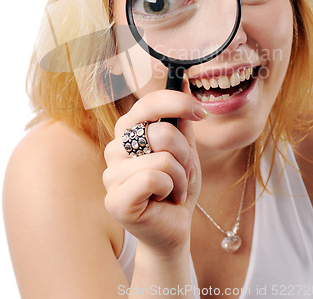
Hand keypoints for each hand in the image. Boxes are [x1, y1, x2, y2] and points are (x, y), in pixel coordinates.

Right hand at [103, 83, 206, 253]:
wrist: (174, 228)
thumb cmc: (177, 186)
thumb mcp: (185, 150)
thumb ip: (180, 121)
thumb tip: (184, 83)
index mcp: (128, 131)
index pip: (149, 102)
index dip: (178, 103)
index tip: (200, 113)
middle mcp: (115, 148)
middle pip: (162, 132)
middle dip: (185, 154)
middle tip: (184, 172)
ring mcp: (111, 174)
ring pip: (162, 158)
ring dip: (181, 177)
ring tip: (174, 189)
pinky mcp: (115, 200)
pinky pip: (154, 178)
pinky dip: (171, 189)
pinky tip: (165, 201)